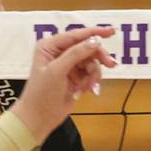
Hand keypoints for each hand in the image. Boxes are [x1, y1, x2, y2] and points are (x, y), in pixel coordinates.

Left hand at [10, 26, 116, 143]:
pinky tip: (84, 91)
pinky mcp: (74, 77)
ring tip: (88, 87)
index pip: (75, 35)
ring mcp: (67, 65)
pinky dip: (90, 82)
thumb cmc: (41, 94)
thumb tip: (95, 41)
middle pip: (87, 48)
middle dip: (98, 58)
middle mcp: (58, 53)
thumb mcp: (57, 71)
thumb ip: (76, 54)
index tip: (112, 31)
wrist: (39, 119)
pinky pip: (90, 74)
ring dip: (93, 74)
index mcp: (49, 46)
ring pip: (91, 62)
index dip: (94, 33)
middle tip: (111, 64)